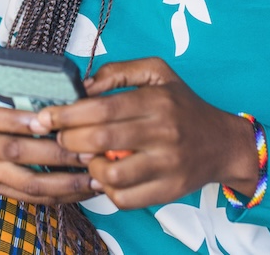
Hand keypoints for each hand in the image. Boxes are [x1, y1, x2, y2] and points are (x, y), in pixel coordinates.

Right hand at [0, 85, 95, 204]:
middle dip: (58, 155)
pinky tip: (84, 190)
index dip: (27, 123)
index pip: (3, 120)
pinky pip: (31, 198)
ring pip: (28, 183)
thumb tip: (83, 85)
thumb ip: (31, 84)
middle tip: (91, 153)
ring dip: (65, 184)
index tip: (56, 123)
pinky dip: (60, 196)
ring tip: (96, 179)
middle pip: (19, 153)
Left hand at [36, 57, 258, 209]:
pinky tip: (105, 175)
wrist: (223, 143)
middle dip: (69, 140)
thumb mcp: (157, 72)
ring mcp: (168, 165)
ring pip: (111, 174)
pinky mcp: (169, 191)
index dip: (67, 114)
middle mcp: (164, 132)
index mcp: (157, 101)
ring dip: (88, 168)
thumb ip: (118, 71)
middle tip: (59, 138)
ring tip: (86, 157)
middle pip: (101, 140)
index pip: (101, 108)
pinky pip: (125, 198)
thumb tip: (83, 87)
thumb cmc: (182, 105)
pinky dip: (107, 189)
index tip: (46, 117)